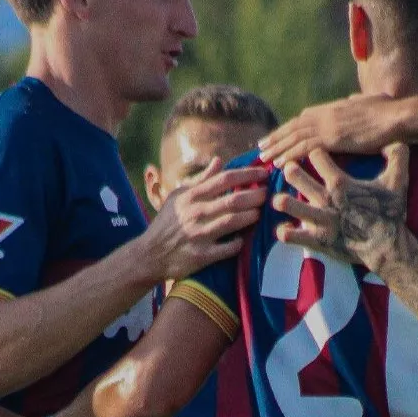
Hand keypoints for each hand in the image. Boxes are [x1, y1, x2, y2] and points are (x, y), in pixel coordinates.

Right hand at [143, 157, 268, 278]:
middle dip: (255, 195)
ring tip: (260, 213)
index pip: (225, 179)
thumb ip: (200, 179)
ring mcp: (199, 235)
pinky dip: (239, 243)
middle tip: (268, 194)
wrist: (149, 255)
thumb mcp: (178, 196)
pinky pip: (228, 248)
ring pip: (232, 222)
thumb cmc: (166, 222)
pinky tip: (245, 238)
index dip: (248, 174)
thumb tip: (219, 161)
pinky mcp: (202, 256)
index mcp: (191, 196)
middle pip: (233, 200)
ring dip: (251, 216)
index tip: (264, 172)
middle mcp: (195, 213)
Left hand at [258, 94, 401, 166]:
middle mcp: (326, 115)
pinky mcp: (332, 138)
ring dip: (276, 147)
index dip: (290, 127)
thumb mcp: (370, 102)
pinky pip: (303, 148)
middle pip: (294, 126)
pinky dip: (289, 155)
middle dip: (276, 137)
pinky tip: (279, 163)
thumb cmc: (390, 111)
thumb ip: (358, 101)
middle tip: (260, 146)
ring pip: (294, 138)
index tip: (278, 133)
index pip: (305, 117)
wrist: (398, 117)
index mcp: (334, 108)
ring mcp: (328, 125)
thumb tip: (352, 97)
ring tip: (263, 157)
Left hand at [271, 143, 409, 272]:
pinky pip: (291, 236)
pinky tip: (285, 228)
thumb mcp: (398, 182)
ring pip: (288, 205)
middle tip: (290, 169)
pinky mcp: (316, 240)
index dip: (315, 153)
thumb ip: (398, 157)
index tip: (315, 155)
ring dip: (282, 201)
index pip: (317, 156)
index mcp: (340, 182)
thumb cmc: (390, 214)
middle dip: (291, 170)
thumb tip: (397, 140)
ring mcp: (318, 220)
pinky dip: (285, 232)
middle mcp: (325, 198)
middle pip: (295, 175)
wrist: (387, 247)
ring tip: (279, 199)